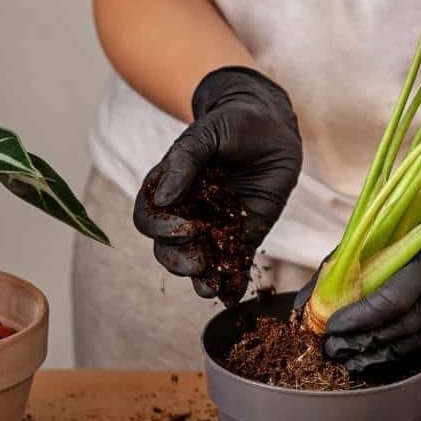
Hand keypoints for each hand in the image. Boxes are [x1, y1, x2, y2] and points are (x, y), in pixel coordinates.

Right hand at [134, 66, 301, 302]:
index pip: (149, 218)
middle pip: (168, 248)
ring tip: (210, 289)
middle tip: (199, 263)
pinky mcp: (242, 236)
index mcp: (168, 189)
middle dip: (180, 260)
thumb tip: (164, 199)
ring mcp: (214, 227)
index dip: (160, 229)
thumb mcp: (206, 135)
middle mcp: (186, 213)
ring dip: (201, 278)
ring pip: (198, 261)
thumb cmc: (232, 124)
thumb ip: (184, 162)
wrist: (270, 127)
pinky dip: (232, 282)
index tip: (185, 228)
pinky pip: (234, 264)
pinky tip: (232, 296)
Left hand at [295, 173, 420, 372]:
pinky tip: (383, 351)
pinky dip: (407, 346)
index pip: (393, 301)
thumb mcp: (374, 237)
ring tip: (353, 360)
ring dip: (383, 353)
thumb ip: (339, 269)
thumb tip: (303, 308)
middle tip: (335, 351)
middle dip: (366, 343)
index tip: (331, 329)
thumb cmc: (411, 225)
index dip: (360, 320)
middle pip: (406, 327)